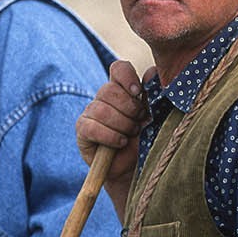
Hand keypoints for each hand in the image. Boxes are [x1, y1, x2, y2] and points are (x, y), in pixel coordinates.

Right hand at [77, 60, 148, 191]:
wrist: (135, 168)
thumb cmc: (146, 140)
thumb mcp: (154, 117)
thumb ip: (153, 95)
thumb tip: (152, 73)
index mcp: (123, 89)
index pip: (119, 69)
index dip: (127, 77)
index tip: (138, 92)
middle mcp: (104, 97)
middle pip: (109, 90)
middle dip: (128, 109)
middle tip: (139, 123)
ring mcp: (91, 112)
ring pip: (101, 110)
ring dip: (121, 125)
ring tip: (131, 135)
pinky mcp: (82, 130)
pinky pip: (92, 127)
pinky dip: (109, 136)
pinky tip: (120, 142)